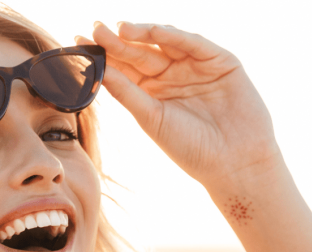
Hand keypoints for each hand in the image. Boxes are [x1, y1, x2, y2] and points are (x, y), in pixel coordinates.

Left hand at [79, 23, 282, 194]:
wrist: (233, 162)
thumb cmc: (189, 147)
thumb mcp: (150, 117)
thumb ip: (126, 92)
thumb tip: (97, 71)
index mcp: (151, 91)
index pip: (123, 68)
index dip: (103, 55)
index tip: (78, 43)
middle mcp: (171, 75)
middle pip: (139, 52)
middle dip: (117, 41)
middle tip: (94, 28)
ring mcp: (195, 66)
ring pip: (165, 42)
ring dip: (142, 33)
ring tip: (119, 29)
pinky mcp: (220, 61)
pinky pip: (194, 43)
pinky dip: (174, 36)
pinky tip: (153, 31)